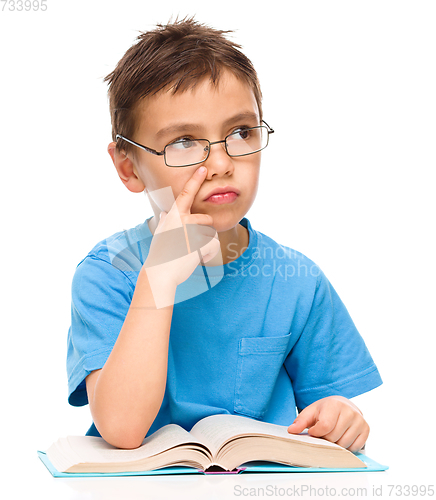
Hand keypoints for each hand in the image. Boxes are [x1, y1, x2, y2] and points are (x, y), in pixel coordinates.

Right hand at [143, 166, 220, 291]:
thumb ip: (165, 222)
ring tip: (189, 253)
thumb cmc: (160, 254)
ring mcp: (193, 231)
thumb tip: (165, 214)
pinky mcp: (202, 243)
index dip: (195, 180)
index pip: (185, 193)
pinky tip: (195, 259)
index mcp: (173, 215)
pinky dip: (208, 254)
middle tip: (187, 244)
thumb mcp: (161, 234)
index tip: (202, 168)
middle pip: (206, 220)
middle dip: (203, 231)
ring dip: (204, 244)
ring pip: (211, 234)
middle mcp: (184, 220)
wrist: (160, 272)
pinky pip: (214, 246)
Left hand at [287, 396, 368, 451]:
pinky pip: (354, 448)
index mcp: (335, 404)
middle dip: (325, 439)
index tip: (313, 431)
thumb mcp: (311, 412)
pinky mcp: (366, 429)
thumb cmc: (325, 410)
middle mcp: (350, 412)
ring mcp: (360, 421)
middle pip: (334, 438)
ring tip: (333, 434)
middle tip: (324, 433)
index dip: (316, 433)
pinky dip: (346, 447)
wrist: (342, 405)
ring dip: (336, 444)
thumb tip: (291, 431)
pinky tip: (342, 437)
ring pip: (344, 445)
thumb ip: (300, 421)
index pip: (325, 427)